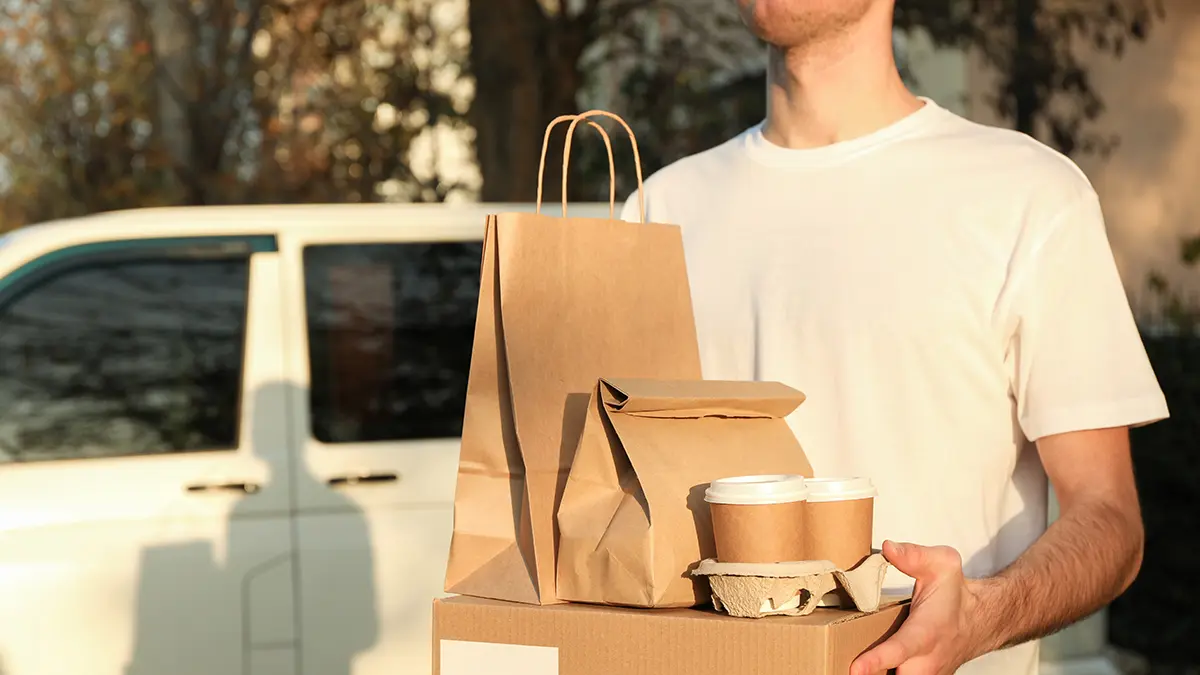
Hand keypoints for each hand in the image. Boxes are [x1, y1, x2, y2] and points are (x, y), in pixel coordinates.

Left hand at [850, 541, 986, 674]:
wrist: (981, 619)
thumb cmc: (956, 593)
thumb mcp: (942, 564)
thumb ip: (914, 555)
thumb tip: (888, 548)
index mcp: (927, 630)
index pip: (901, 649)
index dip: (877, 659)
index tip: (855, 668)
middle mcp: (928, 658)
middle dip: (875, 674)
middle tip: (845, 666)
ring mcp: (929, 674)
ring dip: (880, 674)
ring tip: (855, 666)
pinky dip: (887, 674)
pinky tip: (871, 668)